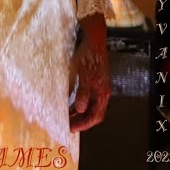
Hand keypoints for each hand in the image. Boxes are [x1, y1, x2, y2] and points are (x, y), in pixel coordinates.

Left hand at [68, 15, 110, 132]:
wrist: (93, 40)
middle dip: (81, 120)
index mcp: (102, 92)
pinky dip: (79, 103)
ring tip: (66, 117)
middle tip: (68, 125)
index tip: (73, 129)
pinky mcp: (93, 81)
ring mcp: (98, 87)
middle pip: (93, 113)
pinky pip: (87, 97)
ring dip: (79, 112)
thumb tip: (80, 108)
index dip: (84, 124)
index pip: (96, 116)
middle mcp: (102, 92)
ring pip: (89, 105)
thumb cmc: (89, 57)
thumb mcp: (84, 75)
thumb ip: (83, 92)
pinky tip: (70, 104)